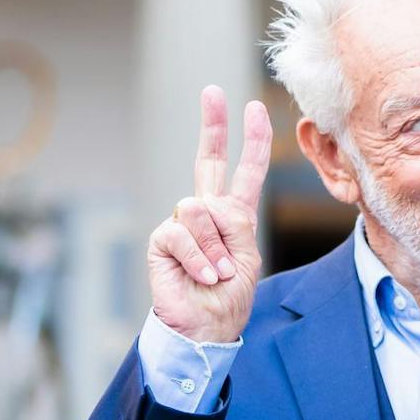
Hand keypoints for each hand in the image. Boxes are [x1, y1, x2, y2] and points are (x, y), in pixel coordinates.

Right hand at [147, 85, 272, 344]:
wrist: (205, 329)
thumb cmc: (229, 297)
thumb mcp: (247, 257)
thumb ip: (235, 225)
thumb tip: (206, 205)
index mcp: (234, 215)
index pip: (245, 171)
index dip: (253, 142)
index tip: (256, 110)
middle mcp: (206, 213)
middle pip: (209, 160)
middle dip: (212, 124)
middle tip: (212, 91)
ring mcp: (183, 224)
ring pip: (200, 208)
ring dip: (216, 246)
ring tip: (219, 273)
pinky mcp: (162, 240)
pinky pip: (183, 233)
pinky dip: (199, 258)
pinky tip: (203, 276)